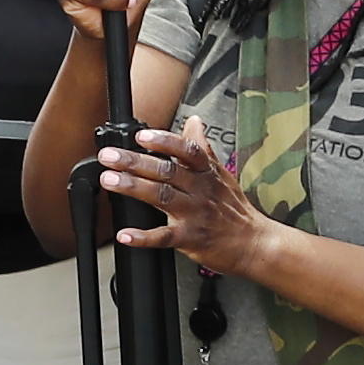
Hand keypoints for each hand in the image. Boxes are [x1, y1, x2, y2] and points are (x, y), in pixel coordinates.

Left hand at [100, 120, 284, 277]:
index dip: (164, 142)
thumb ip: (203, 149)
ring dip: (133, 187)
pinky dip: (143, 237)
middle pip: (167, 171)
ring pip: (161, 197)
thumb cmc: (235, 209)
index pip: (187, 150)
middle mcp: (200, 190)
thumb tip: (194, 122)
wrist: (254, 243)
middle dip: (135, 162)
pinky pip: (164, 237)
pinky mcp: (190, 238)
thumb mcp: (222, 174)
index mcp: (207, 173)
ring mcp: (195, 214)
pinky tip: (125, 235)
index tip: (141, 136)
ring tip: (109, 181)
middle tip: (109, 156)